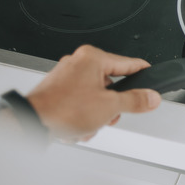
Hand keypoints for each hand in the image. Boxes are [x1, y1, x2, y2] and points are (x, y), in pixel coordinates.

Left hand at [27, 45, 161, 141]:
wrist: (32, 123)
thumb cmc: (63, 109)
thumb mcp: (109, 107)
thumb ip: (135, 101)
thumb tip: (151, 97)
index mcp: (92, 58)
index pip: (128, 63)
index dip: (143, 73)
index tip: (152, 76)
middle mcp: (78, 63)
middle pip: (111, 85)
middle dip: (111, 107)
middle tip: (108, 116)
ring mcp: (66, 77)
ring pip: (96, 97)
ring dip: (96, 116)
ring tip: (88, 124)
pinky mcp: (58, 91)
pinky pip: (81, 103)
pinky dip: (82, 117)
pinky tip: (77, 127)